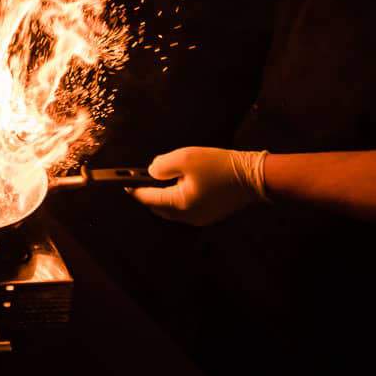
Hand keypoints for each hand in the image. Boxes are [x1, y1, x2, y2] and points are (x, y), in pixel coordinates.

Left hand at [129, 146, 269, 225]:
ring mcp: (200, 218)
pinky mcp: (209, 215)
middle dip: (148, 195)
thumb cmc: (218, 165)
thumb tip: (151, 172)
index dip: (134, 189)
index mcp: (180, 204)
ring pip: (171, 210)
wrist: (253, 176)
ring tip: (160, 180)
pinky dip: (177, 199)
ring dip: (163, 198)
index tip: (122, 182)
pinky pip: (185, 209)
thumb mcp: (185, 158)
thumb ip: (162, 165)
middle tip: (141, 180)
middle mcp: (188, 216)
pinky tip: (179, 185)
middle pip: (159, 208)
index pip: (148, 199)